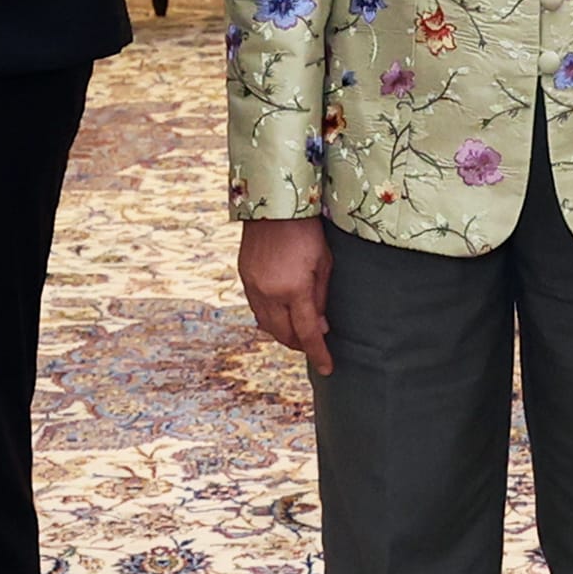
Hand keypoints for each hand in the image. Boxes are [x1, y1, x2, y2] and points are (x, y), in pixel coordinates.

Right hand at [240, 217, 333, 372]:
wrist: (274, 204)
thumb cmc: (307, 231)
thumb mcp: (324, 264)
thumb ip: (321, 298)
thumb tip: (320, 326)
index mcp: (294, 289)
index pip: (308, 333)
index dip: (319, 353)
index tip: (328, 368)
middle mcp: (269, 293)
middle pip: (284, 335)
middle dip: (300, 345)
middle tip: (315, 345)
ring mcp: (253, 286)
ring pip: (267, 325)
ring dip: (284, 333)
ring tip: (300, 331)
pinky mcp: (244, 277)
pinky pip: (257, 309)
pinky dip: (271, 318)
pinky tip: (282, 314)